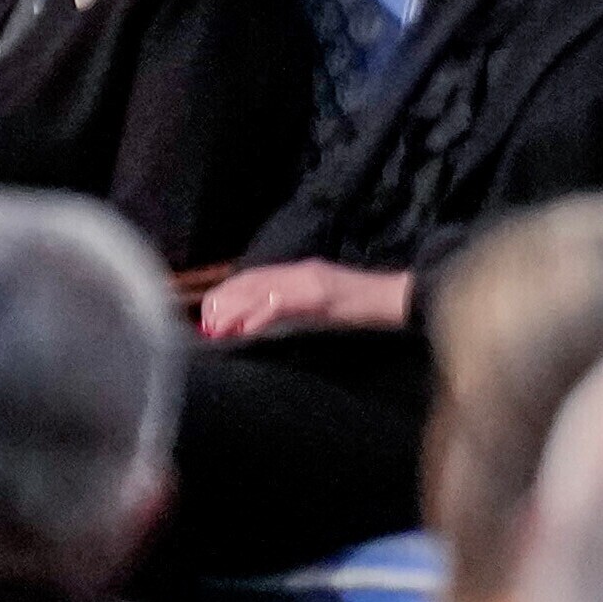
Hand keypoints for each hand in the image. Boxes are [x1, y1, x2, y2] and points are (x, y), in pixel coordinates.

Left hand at [197, 260, 411, 343]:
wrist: (396, 298)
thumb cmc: (363, 306)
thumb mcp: (323, 304)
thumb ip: (297, 307)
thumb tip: (262, 321)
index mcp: (300, 272)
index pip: (255, 277)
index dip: (229, 292)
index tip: (210, 311)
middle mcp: (300, 271)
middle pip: (252, 280)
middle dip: (225, 300)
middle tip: (207, 323)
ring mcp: (310, 281)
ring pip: (262, 290)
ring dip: (236, 310)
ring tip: (217, 328)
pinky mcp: (320, 295)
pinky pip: (283, 304)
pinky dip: (260, 316)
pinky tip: (246, 330)